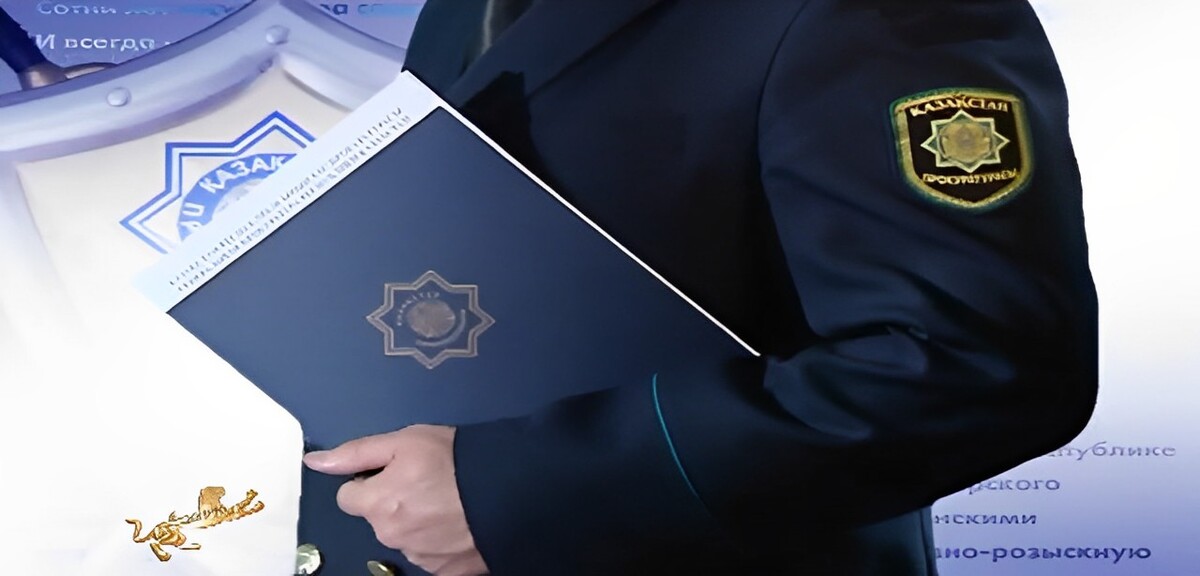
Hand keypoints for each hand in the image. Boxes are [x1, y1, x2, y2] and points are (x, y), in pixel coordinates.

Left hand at [303, 425, 488, 575]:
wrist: (513, 488)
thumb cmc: (457, 459)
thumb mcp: (405, 440)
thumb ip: (357, 453)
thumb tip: (314, 462)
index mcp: (378, 504)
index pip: (349, 497)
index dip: (370, 480)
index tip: (397, 470)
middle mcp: (392, 536)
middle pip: (378, 518)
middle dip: (394, 501)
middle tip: (428, 482)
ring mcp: (420, 557)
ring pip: (404, 536)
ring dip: (417, 521)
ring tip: (449, 501)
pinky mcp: (446, 571)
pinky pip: (430, 555)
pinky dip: (439, 541)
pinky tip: (458, 523)